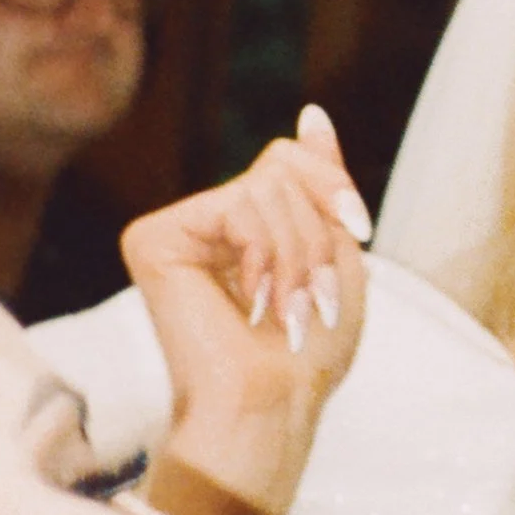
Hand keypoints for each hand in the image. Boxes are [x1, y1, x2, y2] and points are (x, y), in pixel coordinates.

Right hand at [124, 107, 371, 514]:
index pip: (291, 159)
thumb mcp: (335, 248)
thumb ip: (319, 178)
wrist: (273, 402)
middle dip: (319, 231)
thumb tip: (311, 113)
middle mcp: (203, 220)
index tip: (361, 231)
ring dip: (300, 253)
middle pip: (282, 167)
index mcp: (245, 223)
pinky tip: (251, 300)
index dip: (335, 188)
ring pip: (266, 185)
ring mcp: (174, 227)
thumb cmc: (309, 347)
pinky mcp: (153, 239)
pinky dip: (268, 253)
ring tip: (287, 309)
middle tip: (313, 297)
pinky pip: (238, 204)